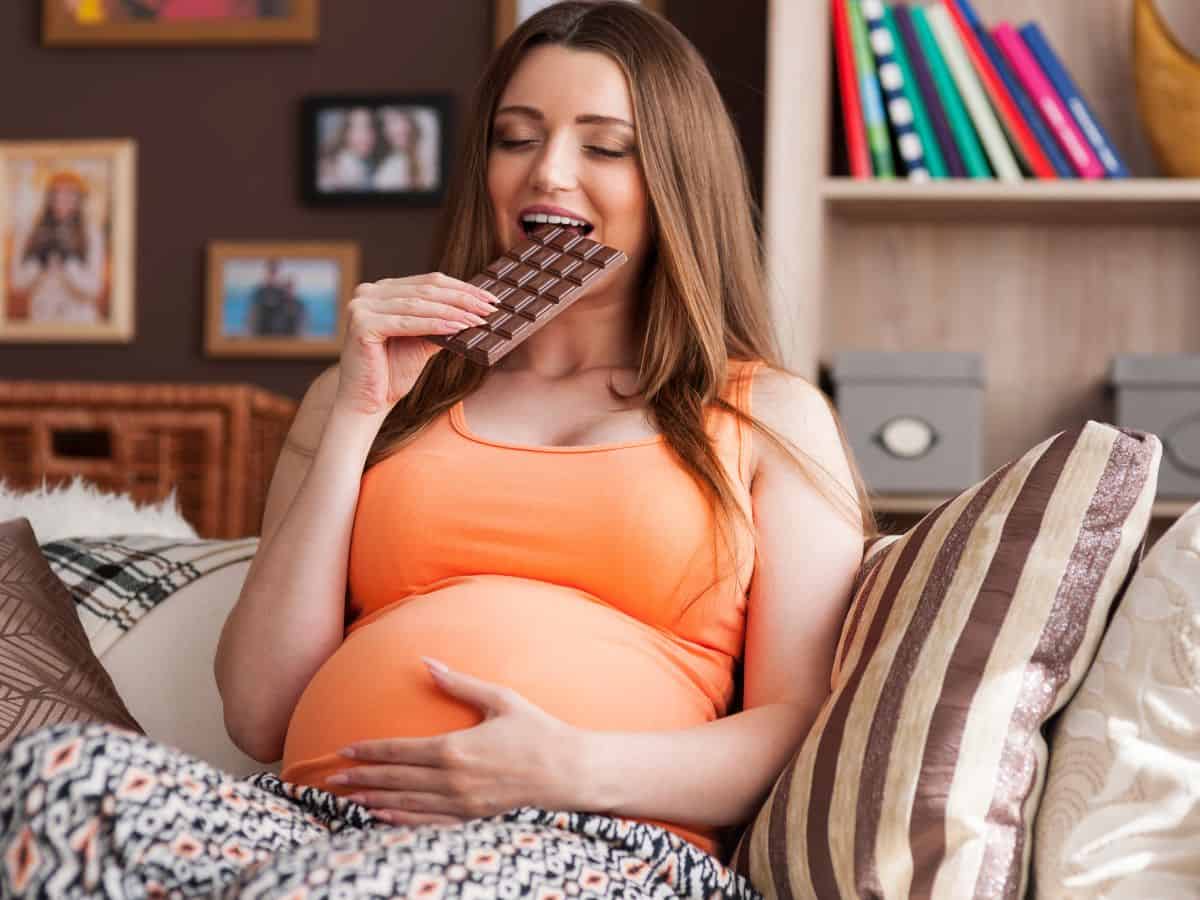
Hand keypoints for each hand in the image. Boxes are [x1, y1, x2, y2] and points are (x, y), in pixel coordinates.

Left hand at [328, 658, 581, 825]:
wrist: (568, 771)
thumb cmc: (537, 730)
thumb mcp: (499, 699)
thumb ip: (459, 683)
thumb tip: (427, 662)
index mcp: (455, 748)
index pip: (399, 751)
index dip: (369, 751)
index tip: (344, 750)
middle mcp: (452, 780)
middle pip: (395, 780)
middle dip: (361, 779)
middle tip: (331, 779)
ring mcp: (461, 804)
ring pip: (406, 804)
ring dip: (375, 801)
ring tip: (348, 799)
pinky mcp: (472, 818)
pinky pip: (428, 824)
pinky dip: (401, 821)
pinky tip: (383, 818)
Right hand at [335, 273, 499, 417]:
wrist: (367, 403)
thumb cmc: (392, 374)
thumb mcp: (423, 342)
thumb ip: (442, 323)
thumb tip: (476, 313)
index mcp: (382, 291)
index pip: (429, 282)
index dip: (462, 288)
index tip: (490, 299)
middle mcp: (368, 292)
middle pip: (426, 290)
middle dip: (462, 299)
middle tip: (490, 308)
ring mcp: (361, 305)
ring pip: (418, 304)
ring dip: (453, 312)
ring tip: (478, 320)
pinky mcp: (361, 324)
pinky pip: (407, 322)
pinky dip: (434, 324)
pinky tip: (457, 328)